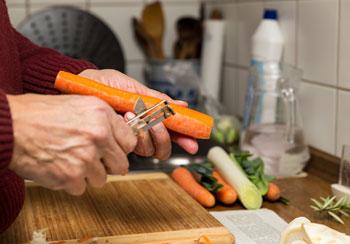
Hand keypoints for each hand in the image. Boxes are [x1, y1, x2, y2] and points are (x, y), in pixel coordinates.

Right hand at [7, 94, 136, 194]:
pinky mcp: (70, 177)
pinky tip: (60, 167)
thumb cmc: (41, 114)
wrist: (11, 126)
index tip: (113, 150)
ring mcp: (85, 158)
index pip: (130, 142)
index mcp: (102, 115)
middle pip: (121, 165)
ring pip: (101, 179)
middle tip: (93, 159)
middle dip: (108, 165)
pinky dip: (71, 182)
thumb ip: (105, 120)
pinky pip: (81, 188)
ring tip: (70, 160)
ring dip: (88, 174)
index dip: (120, 148)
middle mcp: (98, 136)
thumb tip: (121, 137)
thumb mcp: (80, 104)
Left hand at [79, 69, 198, 158]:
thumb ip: (157, 99)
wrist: (80, 86)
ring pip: (150, 150)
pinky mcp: (115, 143)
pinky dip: (133, 132)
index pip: (171, 132)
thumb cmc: (105, 84)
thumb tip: (182, 105)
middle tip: (157, 123)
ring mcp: (128, 139)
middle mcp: (141, 131)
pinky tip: (125, 118)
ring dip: (146, 131)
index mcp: (149, 117)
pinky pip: (133, 147)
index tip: (193, 142)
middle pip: (163, 147)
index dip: (184, 138)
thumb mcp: (134, 88)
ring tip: (133, 113)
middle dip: (164, 136)